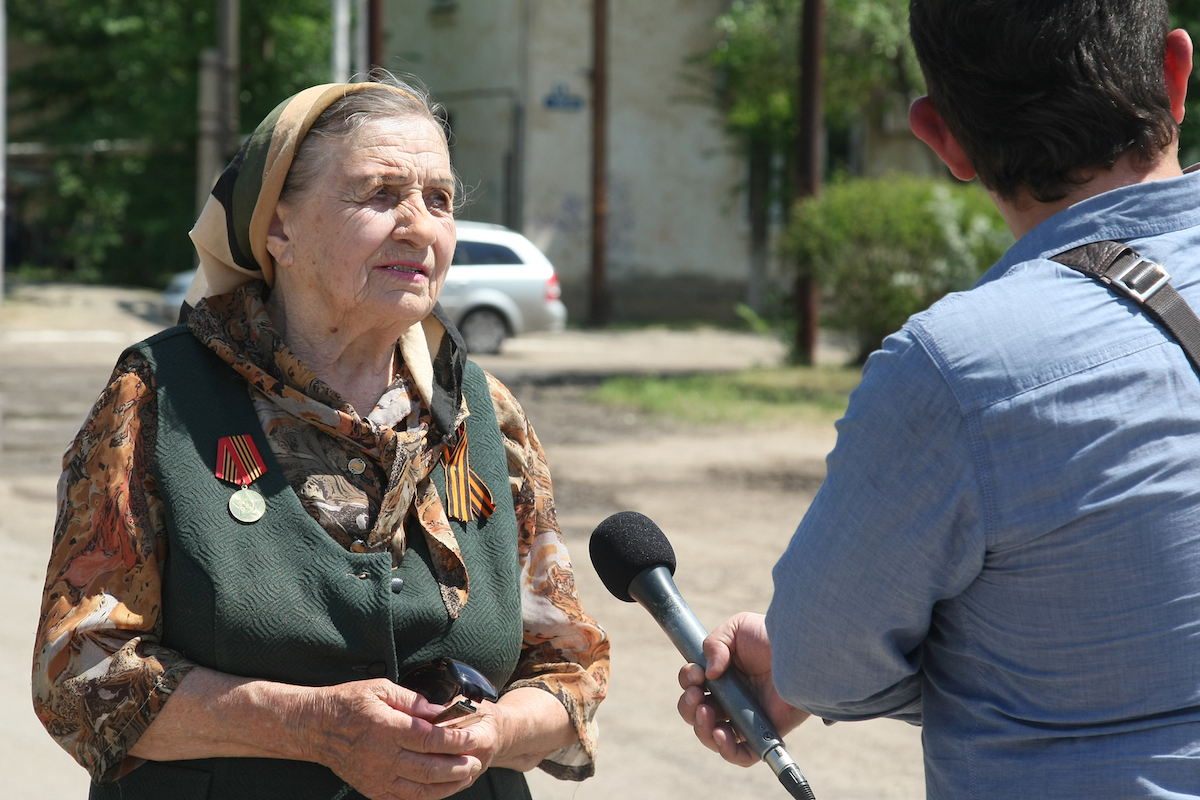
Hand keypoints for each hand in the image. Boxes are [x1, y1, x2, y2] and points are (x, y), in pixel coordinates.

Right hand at [301, 679, 486, 799]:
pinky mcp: (372, 789)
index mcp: (386, 728)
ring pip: (420, 789)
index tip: (472, 735)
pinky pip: (405, 798)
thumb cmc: (347, 704)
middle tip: (476, 761)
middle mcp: (382, 756)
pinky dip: (427, 796)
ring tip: (466, 775)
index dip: (456, 739)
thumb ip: (413, 700)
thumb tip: (440, 710)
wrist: (315, 728)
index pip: (430, 738)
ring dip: (448, 784)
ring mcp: (377, 777)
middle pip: (429, 768)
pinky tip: (441, 788)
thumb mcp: (381, 689)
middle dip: (459, 766)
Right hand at [676, 612, 809, 766]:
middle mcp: (732, 698)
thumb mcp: (736, 628)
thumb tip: (709, 673)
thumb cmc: (770, 637)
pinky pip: (742, 754)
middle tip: (697, 695)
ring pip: (713, 737)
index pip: (695, 687)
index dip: (688, 682)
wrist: (800, 648)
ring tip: (707, 712)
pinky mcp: (764, 732)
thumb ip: (714, 643)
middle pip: (698, 715)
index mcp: (723, 675)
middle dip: (688, 707)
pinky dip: (727, 750)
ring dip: (701, 728)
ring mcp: (747, 717)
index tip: (695, 674)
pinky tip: (721, 734)